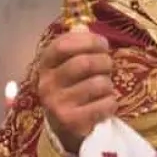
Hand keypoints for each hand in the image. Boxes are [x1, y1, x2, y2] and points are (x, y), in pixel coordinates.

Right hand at [38, 26, 117, 153]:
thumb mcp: (65, 66)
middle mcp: (47, 85)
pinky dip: (111, 102)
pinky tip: (105, 104)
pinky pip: (104, 104)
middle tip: (108, 66)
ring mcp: (57, 105)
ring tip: (104, 87)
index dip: (89, 41)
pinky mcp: (72, 123)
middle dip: (104, 62)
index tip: (103, 44)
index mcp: (45, 65)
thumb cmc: (70, 88)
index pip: (64, 45)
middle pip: (85, 63)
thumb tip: (83, 27)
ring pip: (98, 84)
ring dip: (108, 84)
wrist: (62, 129)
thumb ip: (75, 46)